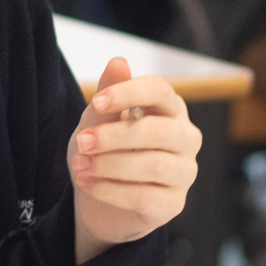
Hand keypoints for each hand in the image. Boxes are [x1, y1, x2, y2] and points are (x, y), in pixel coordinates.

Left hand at [69, 57, 201, 263]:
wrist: (99, 200)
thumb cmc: (105, 150)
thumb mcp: (98, 120)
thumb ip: (109, 95)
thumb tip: (118, 61)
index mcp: (170, 109)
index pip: (161, 91)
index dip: (130, 93)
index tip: (97, 101)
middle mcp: (185, 138)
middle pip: (159, 131)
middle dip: (115, 136)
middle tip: (81, 141)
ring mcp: (184, 172)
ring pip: (153, 165)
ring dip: (110, 164)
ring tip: (79, 165)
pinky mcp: (173, 204)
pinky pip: (144, 196)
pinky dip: (110, 190)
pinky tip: (86, 184)